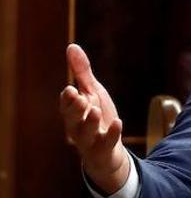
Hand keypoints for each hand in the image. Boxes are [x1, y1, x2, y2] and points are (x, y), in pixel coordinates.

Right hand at [59, 43, 130, 193]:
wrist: (109, 151)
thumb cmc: (97, 118)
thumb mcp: (92, 92)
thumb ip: (81, 72)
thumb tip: (72, 46)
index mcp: (73, 112)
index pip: (66, 105)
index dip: (68, 99)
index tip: (71, 89)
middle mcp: (77, 127)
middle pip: (72, 119)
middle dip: (75, 108)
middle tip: (79, 97)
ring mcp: (90, 141)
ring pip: (85, 133)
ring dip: (89, 121)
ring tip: (94, 109)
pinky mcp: (104, 150)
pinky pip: (106, 143)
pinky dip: (111, 133)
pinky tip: (118, 122)